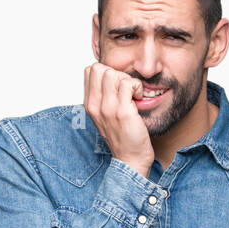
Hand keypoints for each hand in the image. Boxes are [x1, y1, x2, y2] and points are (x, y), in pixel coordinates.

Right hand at [83, 62, 153, 177]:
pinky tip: (139, 99)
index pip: (89, 71)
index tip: (116, 87)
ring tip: (132, 94)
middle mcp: (95, 105)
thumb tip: (110, 77)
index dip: (106, 73)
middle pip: (99, 68)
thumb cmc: (122, 138)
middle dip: (116, 73)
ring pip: (113, 73)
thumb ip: (103, 98)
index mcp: (89, 105)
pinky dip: (137, 87)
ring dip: (127, 80)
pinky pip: (128, 83)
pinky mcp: (122, 112)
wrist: (130, 160)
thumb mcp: (105, 117)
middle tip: (126, 89)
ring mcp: (108, 108)